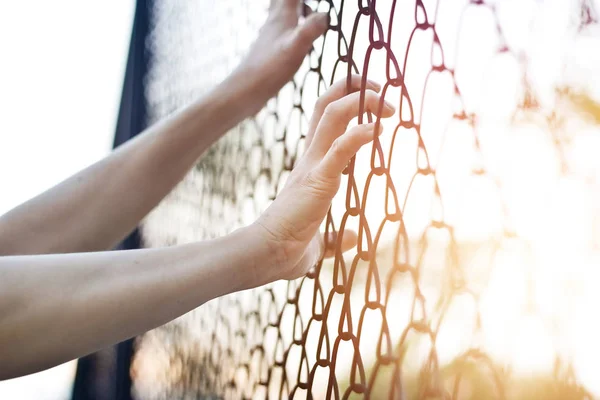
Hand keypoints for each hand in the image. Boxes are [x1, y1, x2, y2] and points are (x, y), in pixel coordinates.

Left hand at [237, 0, 328, 104]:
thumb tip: (325, 15)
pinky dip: (291, 27)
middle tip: (310, 9)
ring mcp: (270, 33)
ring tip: (309, 18)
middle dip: (298, 1)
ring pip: (282, 12)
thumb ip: (311, 29)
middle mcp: (274, 20)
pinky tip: (298, 41)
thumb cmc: (271, 68)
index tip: (321, 3)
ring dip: (296, 10)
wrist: (247, 88)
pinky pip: (281, 29)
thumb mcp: (296, 47)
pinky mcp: (269, 47)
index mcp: (282, 15)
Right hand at [254, 76, 395, 281]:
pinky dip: (359, 134)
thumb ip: (334, 239)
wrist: (266, 256)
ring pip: (332, 115)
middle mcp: (309, 159)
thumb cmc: (287, 250)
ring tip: (389, 107)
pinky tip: (377, 128)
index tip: (374, 102)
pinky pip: (340, 149)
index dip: (347, 101)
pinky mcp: (317, 181)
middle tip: (383, 89)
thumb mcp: (318, 242)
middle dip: (354, 87)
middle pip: (327, 105)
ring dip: (362, 102)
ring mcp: (311, 166)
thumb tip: (350, 240)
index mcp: (310, 167)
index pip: (325, 120)